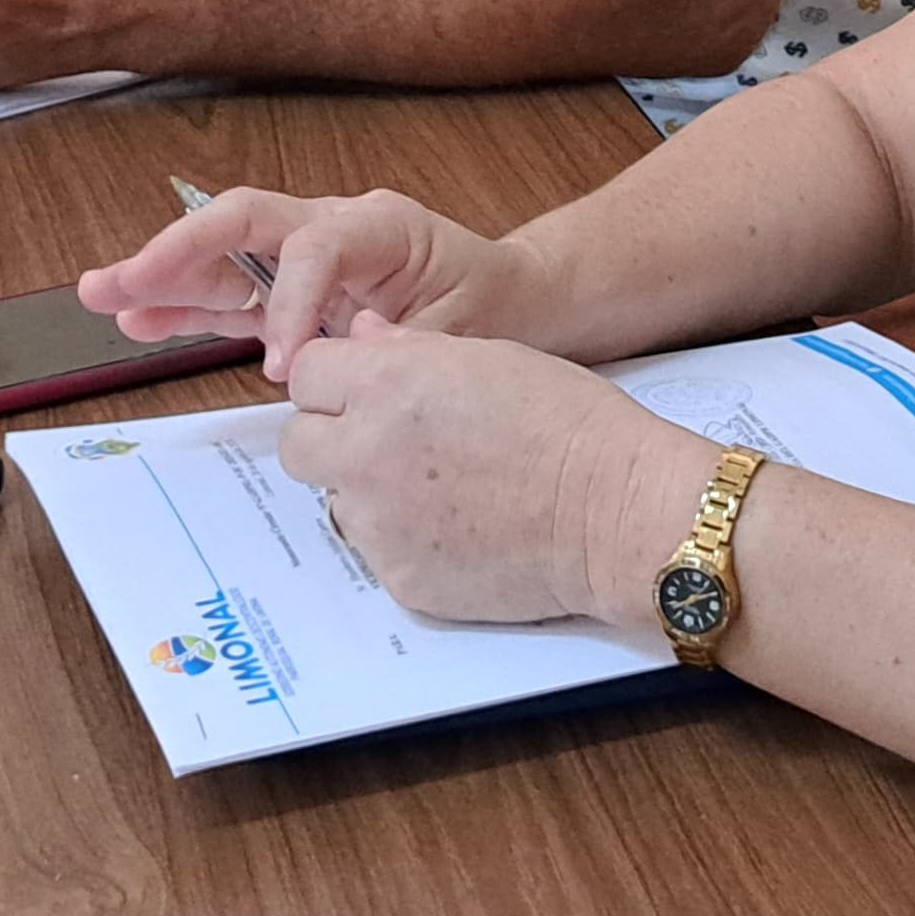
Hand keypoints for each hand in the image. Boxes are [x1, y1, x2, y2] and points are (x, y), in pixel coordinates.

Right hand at [78, 187, 559, 380]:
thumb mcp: (461, 327)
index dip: (290, 303)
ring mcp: (309, 254)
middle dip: (181, 249)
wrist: (513, 301)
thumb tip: (334, 358)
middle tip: (124, 280)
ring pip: (225, 253)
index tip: (284, 367)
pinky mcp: (295, 289)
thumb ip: (398, 340)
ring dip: (164, 273)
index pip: (312, 246)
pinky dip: (187, 306)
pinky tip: (140, 318)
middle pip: (245, 221)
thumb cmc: (491, 306)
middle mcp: (335, 225)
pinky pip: (233, 293)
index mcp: (382, 225)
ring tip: (103, 293)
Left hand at [277, 313, 706, 623]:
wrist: (615, 512)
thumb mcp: (490, 356)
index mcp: (388, 385)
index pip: (306, 373)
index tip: (364, 388)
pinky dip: (405, 538)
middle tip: (389, 439)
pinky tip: (461, 526)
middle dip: (334, 437)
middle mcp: (367, 453)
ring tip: (440, 486)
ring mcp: (378, 523)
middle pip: (298, 444)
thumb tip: (360, 337)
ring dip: (368, 490)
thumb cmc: (569, 423)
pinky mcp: (399, 577)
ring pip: (336, 501)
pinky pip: (377, 550)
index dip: (337, 379)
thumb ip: (409, 348)